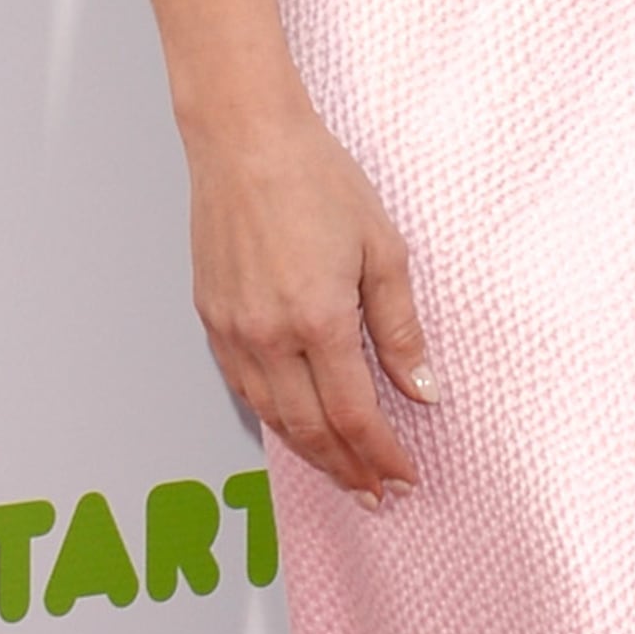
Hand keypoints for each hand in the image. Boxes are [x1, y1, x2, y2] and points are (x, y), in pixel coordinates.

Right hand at [188, 100, 435, 498]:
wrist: (244, 140)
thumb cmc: (317, 180)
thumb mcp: (383, 248)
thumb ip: (401, 327)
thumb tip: (423, 389)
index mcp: (317, 320)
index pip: (353, 415)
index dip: (381, 454)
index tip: (404, 477)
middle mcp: (268, 336)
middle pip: (310, 430)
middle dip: (347, 468)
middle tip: (376, 493)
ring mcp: (233, 331)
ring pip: (272, 417)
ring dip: (310, 453)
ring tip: (343, 472)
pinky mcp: (211, 318)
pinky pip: (245, 388)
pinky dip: (275, 418)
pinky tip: (297, 425)